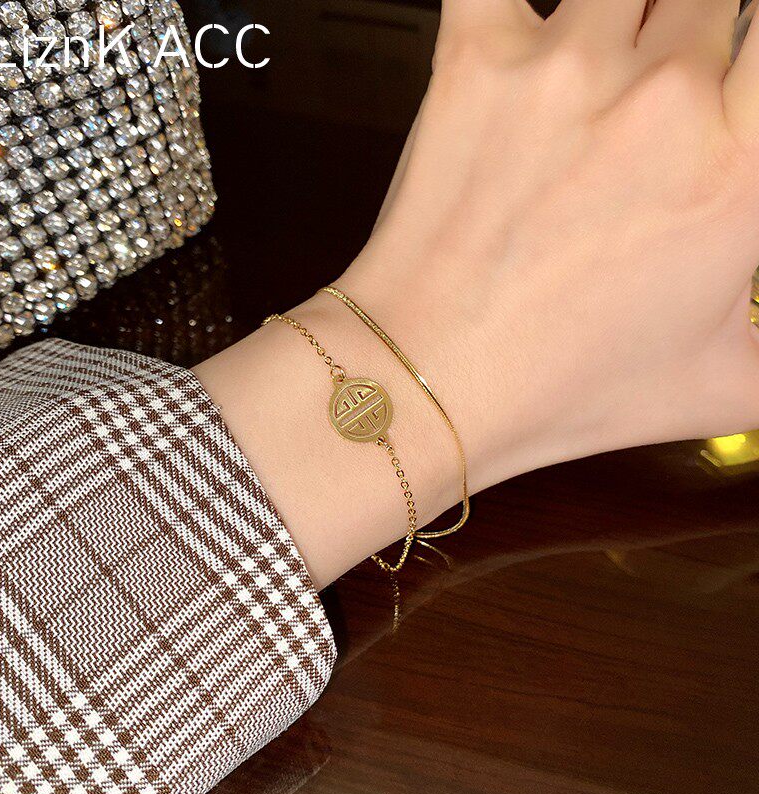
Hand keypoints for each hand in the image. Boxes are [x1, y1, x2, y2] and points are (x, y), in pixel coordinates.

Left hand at [197, 0, 758, 586]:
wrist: (432, 380)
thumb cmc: (563, 389)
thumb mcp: (720, 388)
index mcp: (739, 169)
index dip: (753, 57)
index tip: (733, 79)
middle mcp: (664, 98)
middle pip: (707, 3)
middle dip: (688, 48)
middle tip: (649, 117)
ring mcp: (566, 66)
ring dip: (617, 26)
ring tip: (587, 91)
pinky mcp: (477, 57)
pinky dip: (516, 4)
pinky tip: (523, 37)